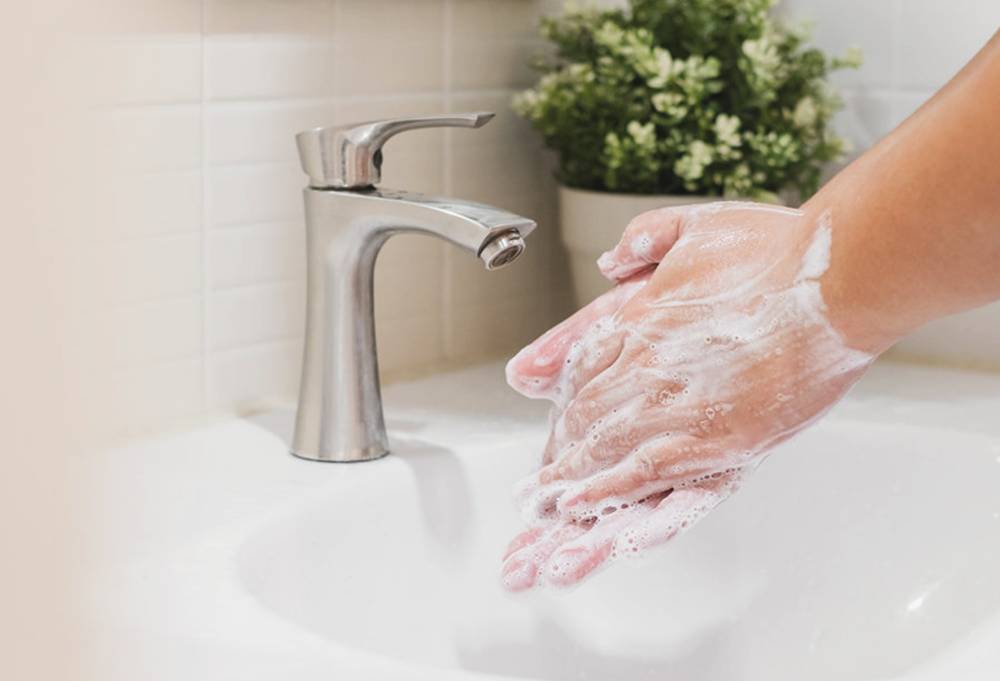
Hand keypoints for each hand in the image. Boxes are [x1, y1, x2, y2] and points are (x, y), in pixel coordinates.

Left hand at [502, 202, 874, 590]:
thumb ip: (645, 241)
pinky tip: (580, 506)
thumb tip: (610, 261)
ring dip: (569, 477)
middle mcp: (645, 361)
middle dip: (559, 449)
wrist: (833, 280)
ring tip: (544, 505)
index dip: (559, 399)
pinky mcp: (711, 438)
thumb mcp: (696, 225)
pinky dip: (605, 490)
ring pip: (601, 447)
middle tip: (540, 479)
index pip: (579, 365)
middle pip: (583, 413)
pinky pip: (641, 471)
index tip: (550, 421)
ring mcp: (675, 402)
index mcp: (639, 315)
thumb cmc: (777, 250)